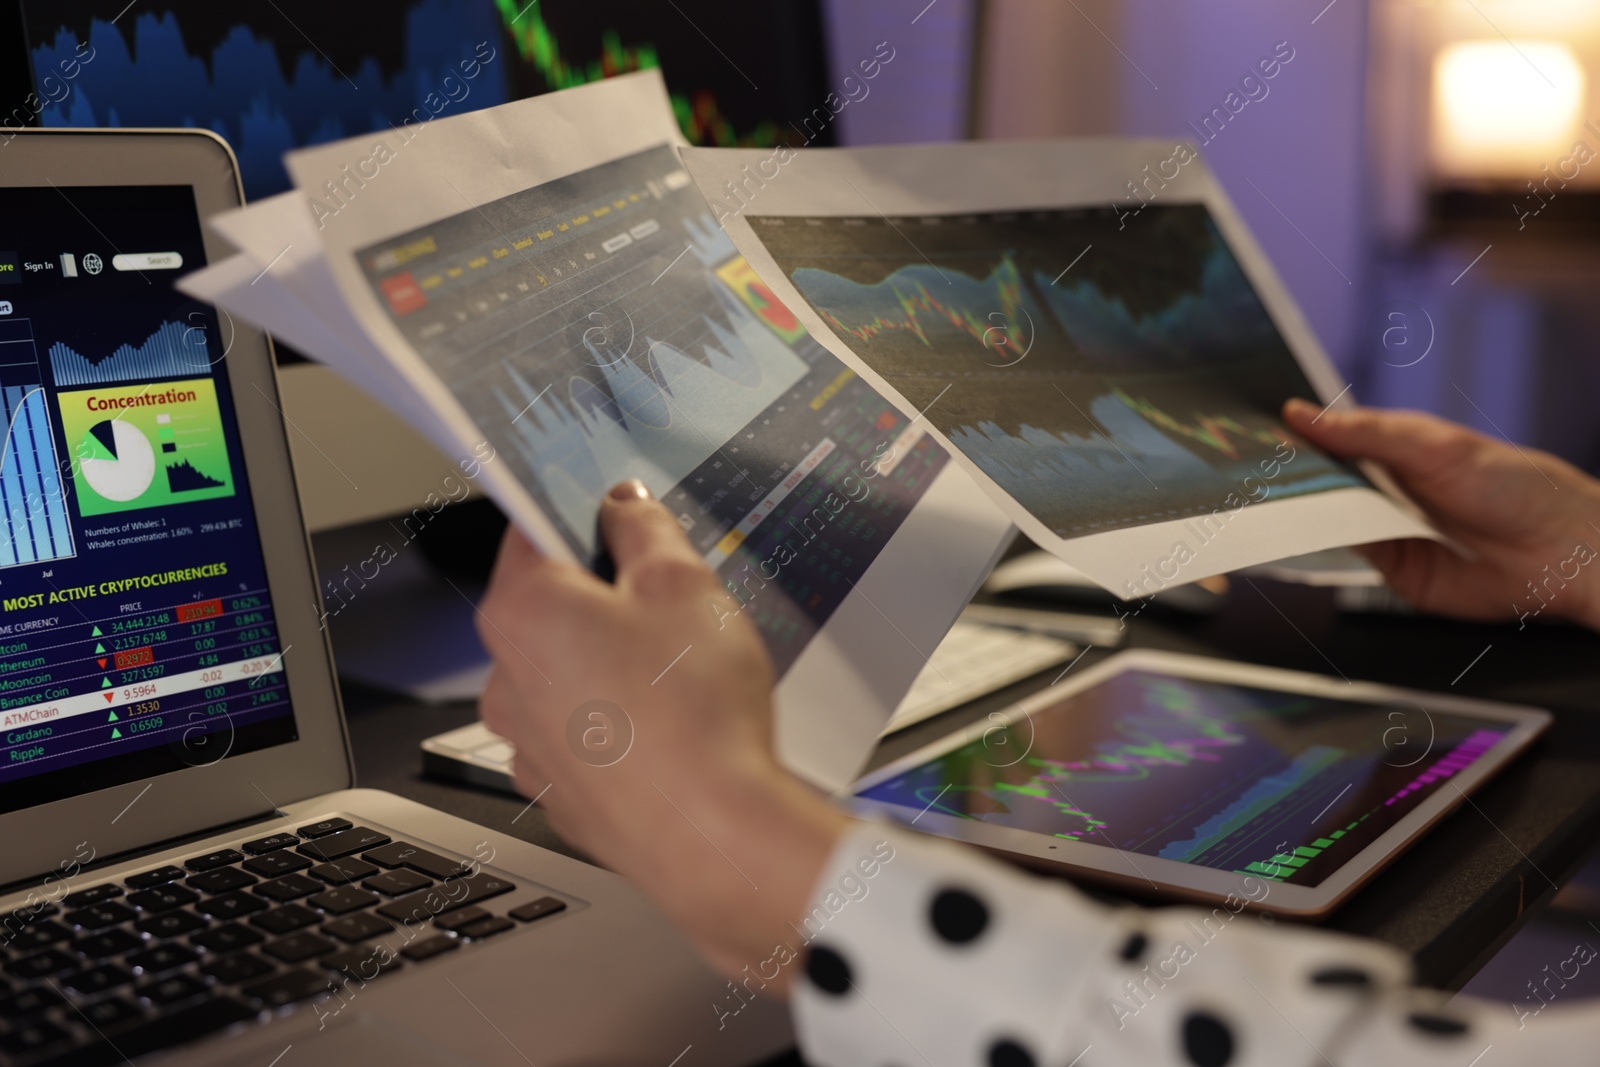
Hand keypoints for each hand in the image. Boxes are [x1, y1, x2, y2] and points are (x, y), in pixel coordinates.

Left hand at [475, 481, 847, 983]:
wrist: (715, 836)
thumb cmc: (694, 713)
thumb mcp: (684, 583)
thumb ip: (645, 529)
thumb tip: (624, 508)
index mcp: (522, 611)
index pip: (530, 530)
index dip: (581, 514)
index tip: (618, 517)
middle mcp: (507, 678)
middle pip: (551, 605)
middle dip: (610, 596)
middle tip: (676, 604)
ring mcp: (528, 743)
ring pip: (569, 673)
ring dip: (614, 662)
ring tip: (682, 676)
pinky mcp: (561, 792)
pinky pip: (587, 733)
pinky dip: (621, 722)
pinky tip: (673, 727)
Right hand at [1284, 399, 1599, 628]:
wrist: (1558, 551)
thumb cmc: (1515, 485)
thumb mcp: (1431, 443)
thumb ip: (1365, 432)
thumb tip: (1301, 413)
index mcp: (1396, 450)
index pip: (1332, 438)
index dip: (1297, 434)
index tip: (1256, 429)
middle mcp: (1388, 489)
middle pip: (1323, 479)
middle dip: (1290, 472)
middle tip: (1248, 463)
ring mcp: (1387, 530)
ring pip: (1328, 516)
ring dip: (1301, 506)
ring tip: (1265, 490)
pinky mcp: (1392, 571)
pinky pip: (1347, 554)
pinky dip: (1325, 542)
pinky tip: (1304, 526)